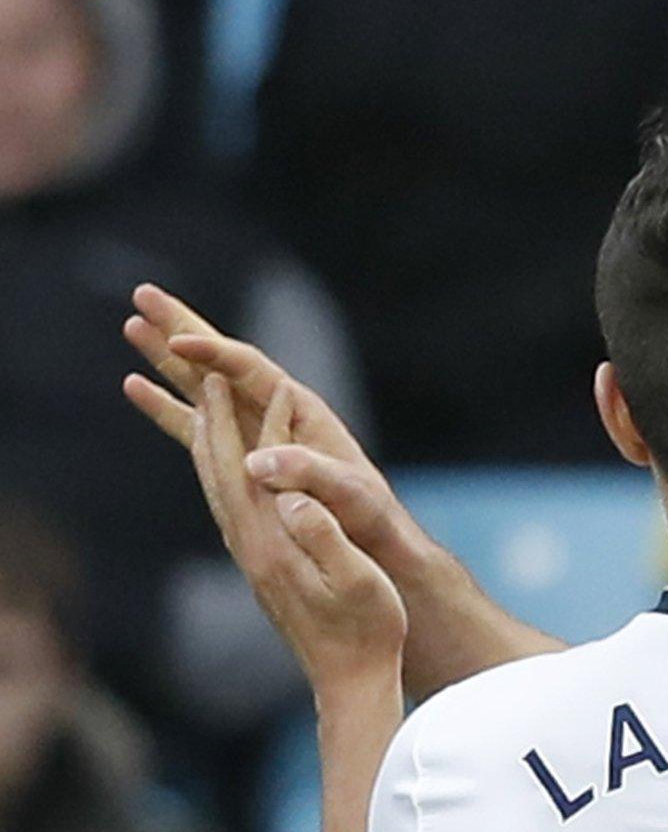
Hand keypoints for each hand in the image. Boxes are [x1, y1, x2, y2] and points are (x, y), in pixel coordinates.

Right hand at [122, 284, 424, 571]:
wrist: (371, 537)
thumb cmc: (368, 512)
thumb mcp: (346, 490)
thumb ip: (308, 471)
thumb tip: (257, 463)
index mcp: (299, 409)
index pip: (249, 368)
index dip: (214, 352)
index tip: (178, 341)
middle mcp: (272, 410)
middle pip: (219, 359)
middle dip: (181, 326)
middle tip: (142, 294)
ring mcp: (253, 429)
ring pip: (201, 383)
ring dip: (165, 356)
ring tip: (131, 324)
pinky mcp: (239, 451)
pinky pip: (193, 422)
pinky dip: (165, 403)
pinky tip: (134, 384)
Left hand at [188, 372, 405, 688]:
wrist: (349, 683)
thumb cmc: (367, 633)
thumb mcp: (357, 582)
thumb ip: (323, 537)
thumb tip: (292, 496)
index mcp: (276, 545)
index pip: (262, 468)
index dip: (266, 423)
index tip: (270, 381)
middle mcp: (252, 549)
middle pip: (221, 472)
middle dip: (215, 420)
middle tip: (206, 375)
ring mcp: (251, 561)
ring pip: (217, 491)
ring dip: (208, 445)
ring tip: (201, 411)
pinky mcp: (259, 571)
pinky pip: (228, 510)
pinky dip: (219, 478)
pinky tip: (226, 474)